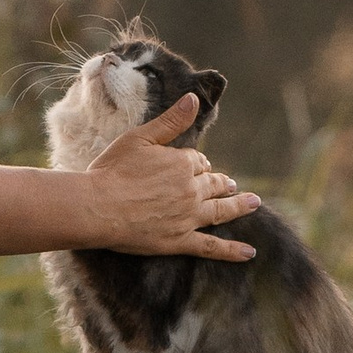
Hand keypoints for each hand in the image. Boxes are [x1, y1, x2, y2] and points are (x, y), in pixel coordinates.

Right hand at [79, 93, 261, 259]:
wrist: (99, 206)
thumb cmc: (114, 170)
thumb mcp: (141, 138)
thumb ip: (171, 121)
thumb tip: (194, 100)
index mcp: (182, 164)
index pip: (197, 162)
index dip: (197, 163)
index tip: (196, 165)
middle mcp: (190, 190)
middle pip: (212, 185)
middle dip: (222, 184)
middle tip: (232, 185)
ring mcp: (188, 218)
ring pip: (220, 212)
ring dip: (239, 207)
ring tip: (254, 203)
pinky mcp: (180, 241)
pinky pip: (211, 247)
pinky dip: (232, 251)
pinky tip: (249, 253)